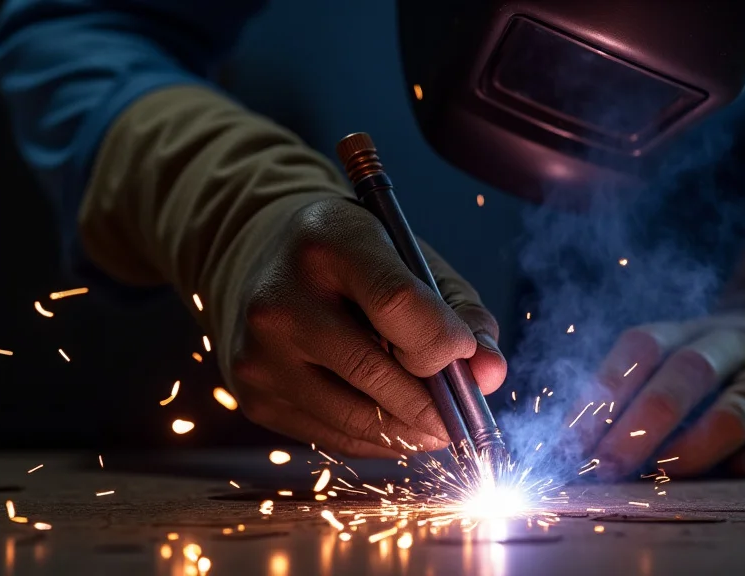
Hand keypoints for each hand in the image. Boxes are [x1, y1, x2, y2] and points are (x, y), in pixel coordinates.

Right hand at [227, 197, 505, 457]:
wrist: (264, 258)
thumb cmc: (356, 259)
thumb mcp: (410, 259)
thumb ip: (461, 312)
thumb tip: (492, 375)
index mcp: (329, 242)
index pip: (397, 303)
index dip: (444, 341)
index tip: (466, 357)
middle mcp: (281, 297)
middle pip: (375, 370)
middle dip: (432, 403)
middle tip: (463, 416)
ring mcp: (259, 351)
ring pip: (354, 416)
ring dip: (409, 431)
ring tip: (436, 425)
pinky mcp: (253, 393)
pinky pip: (331, 435)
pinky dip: (375, 439)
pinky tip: (395, 425)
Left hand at [574, 312, 744, 478]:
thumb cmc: (721, 369)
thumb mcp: (679, 362)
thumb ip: (632, 398)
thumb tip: (573, 450)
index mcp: (690, 333)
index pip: (643, 347)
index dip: (605, 390)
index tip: (572, 439)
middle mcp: (737, 346)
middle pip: (690, 371)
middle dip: (645, 419)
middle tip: (609, 462)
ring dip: (701, 440)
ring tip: (667, 469)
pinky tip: (736, 470)